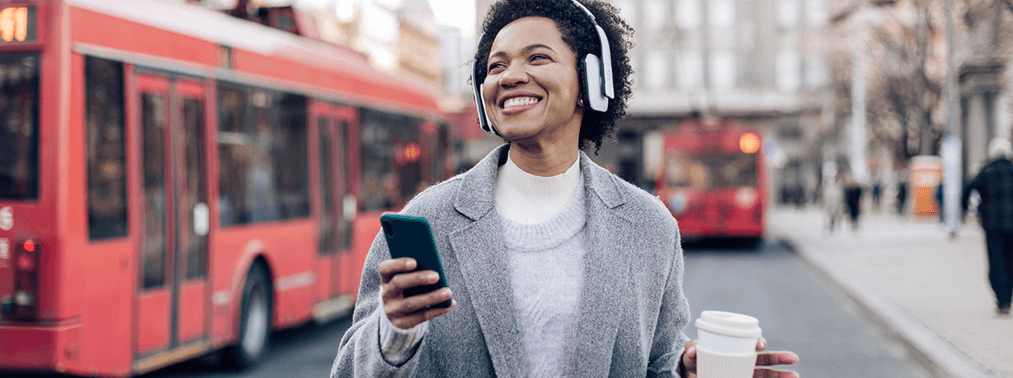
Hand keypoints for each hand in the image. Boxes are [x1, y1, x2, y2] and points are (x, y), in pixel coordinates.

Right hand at [379, 258, 455, 328]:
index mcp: (386, 278)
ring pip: (411, 303)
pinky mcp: (401, 323)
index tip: (414, 262)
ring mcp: (392, 310)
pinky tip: (450, 304)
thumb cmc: (409, 288)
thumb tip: (435, 270)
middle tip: (436, 276)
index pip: (385, 268)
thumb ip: (417, 272)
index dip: (398, 264)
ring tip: (448, 292)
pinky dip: (437, 310)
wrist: (399, 313)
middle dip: (418, 279)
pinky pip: (421, 316)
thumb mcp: (408, 279)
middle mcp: (386, 294)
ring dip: (431, 297)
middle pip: (398, 283)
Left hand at [679, 337, 798, 377]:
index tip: (760, 345)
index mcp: (735, 349)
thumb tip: (692, 351)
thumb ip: (690, 351)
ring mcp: (745, 374)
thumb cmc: (694, 362)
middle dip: (780, 358)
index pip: (751, 344)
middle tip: (793, 358)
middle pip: (766, 359)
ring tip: (796, 376)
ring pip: (767, 374)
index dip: (759, 342)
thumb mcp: (692, 355)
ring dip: (782, 375)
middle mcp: (743, 362)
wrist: (692, 375)